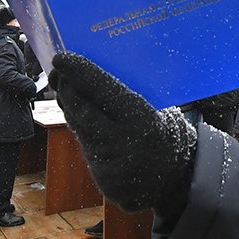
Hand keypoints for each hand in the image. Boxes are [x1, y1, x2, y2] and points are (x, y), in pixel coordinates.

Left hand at [50, 52, 196, 214]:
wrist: (179, 180)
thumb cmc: (169, 134)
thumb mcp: (161, 109)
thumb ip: (131, 93)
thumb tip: (96, 67)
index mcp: (143, 120)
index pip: (102, 90)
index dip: (79, 72)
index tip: (61, 58)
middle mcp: (124, 143)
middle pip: (81, 110)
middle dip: (66, 88)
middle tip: (59, 72)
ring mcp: (112, 165)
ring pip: (78, 128)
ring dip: (69, 107)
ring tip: (66, 90)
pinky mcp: (104, 180)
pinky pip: (85, 146)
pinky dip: (79, 128)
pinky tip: (79, 115)